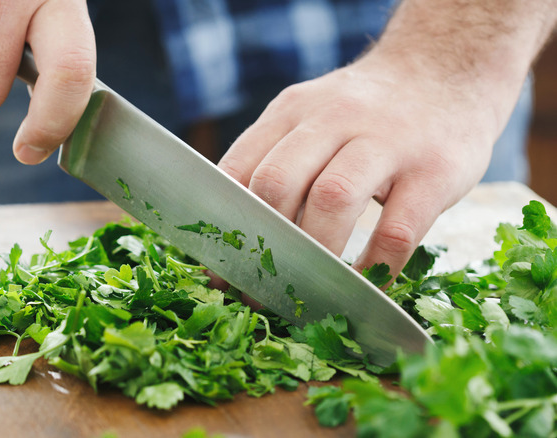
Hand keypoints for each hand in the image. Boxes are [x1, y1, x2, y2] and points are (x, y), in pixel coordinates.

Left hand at [218, 50, 511, 277]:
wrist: (446, 67)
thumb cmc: (366, 113)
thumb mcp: (311, 116)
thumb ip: (276, 159)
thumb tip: (237, 235)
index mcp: (292, 111)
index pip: (239, 168)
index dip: (224, 227)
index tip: (219, 271)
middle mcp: (333, 119)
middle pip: (277, 182)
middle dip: (263, 245)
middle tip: (262, 289)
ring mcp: (387, 141)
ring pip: (332, 200)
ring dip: (313, 256)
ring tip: (307, 292)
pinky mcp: (434, 171)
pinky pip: (395, 231)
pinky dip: (373, 269)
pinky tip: (362, 287)